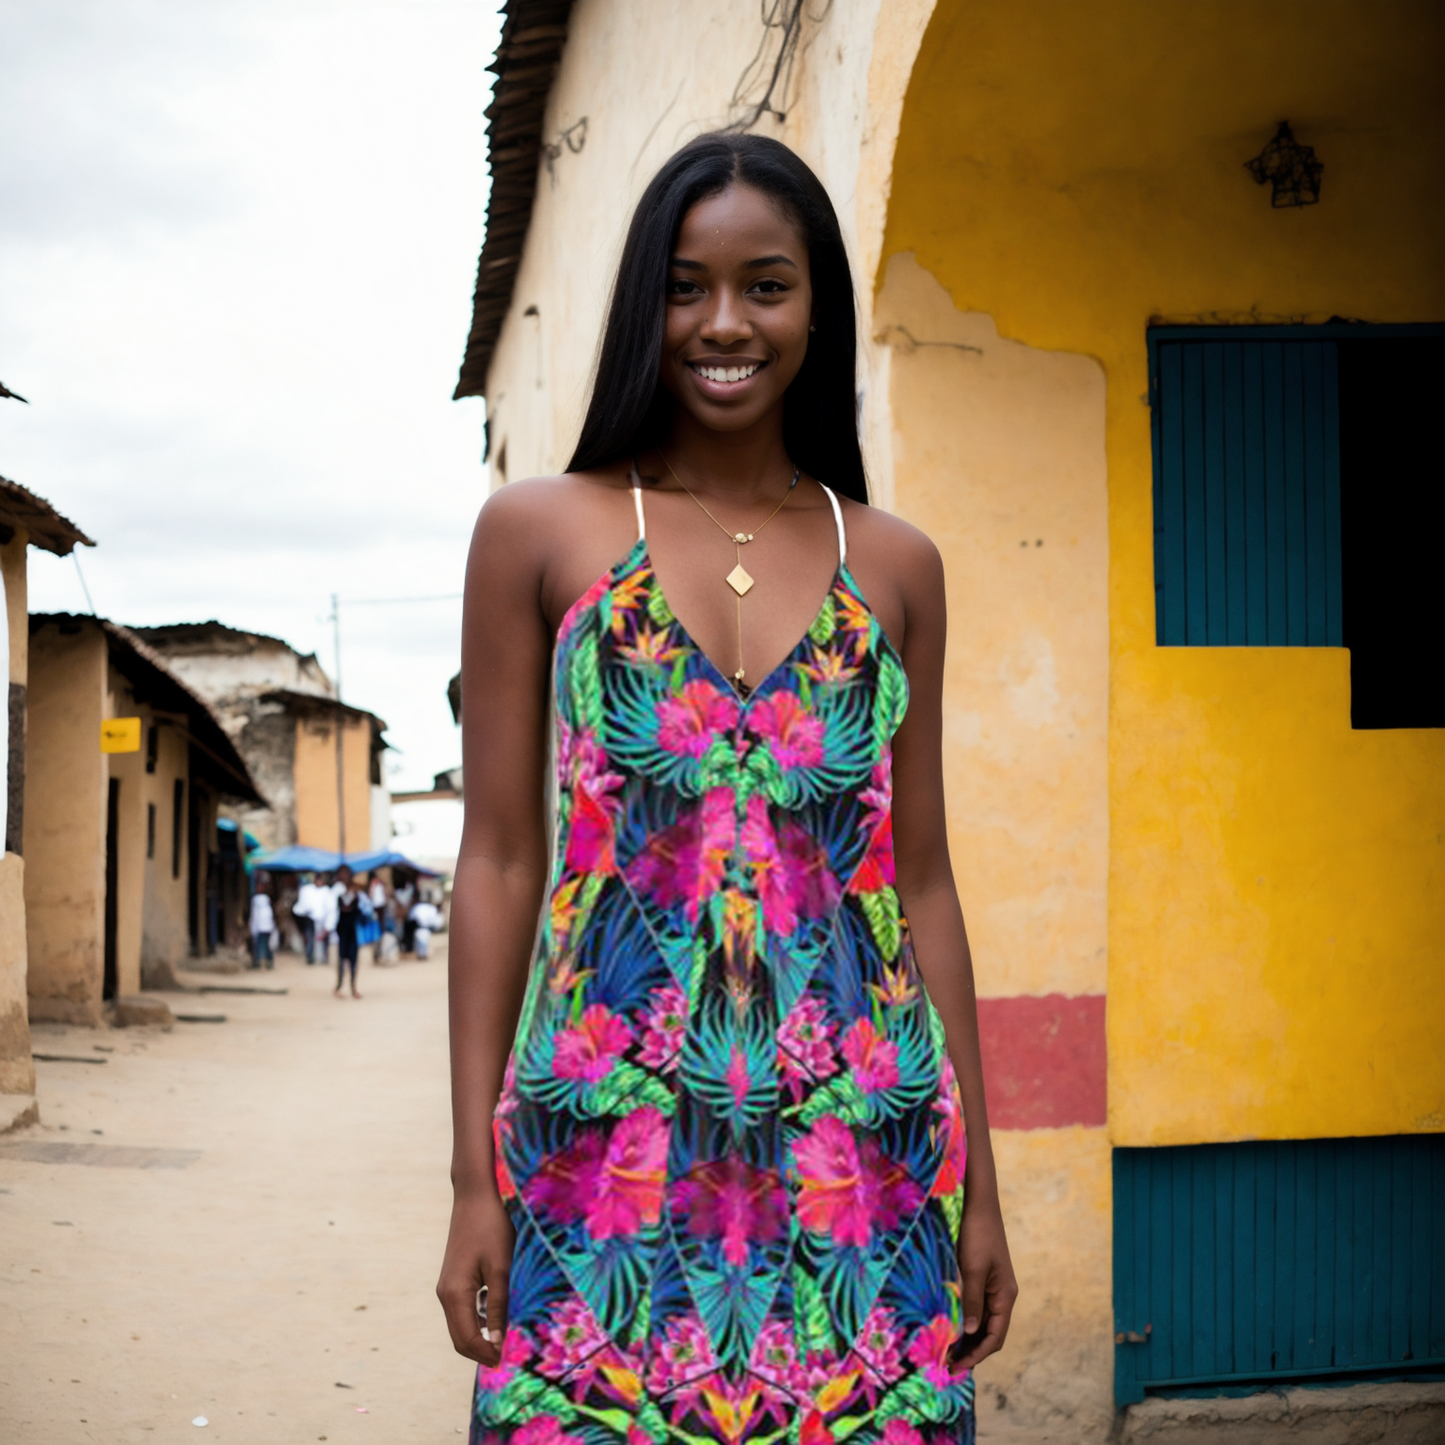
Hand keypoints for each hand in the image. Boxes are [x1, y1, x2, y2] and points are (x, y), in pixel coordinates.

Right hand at [437, 1187, 514, 1365]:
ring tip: (499, 1340)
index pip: (467, 1338)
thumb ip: (498, 1306)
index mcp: (455, 1294)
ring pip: (458, 1325)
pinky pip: (460, 1310)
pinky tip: (492, 1317)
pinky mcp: (451, 1279)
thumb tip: (498, 1341)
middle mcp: (445, 1294)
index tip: (503, 1360)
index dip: (485, 1353)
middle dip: (479, 1350)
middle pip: (458, 1337)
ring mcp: (445, 1287)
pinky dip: (474, 1321)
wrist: (474, 1197)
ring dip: (476, 1337)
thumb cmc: (491, 1229)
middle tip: (502, 1357)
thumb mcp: (500, 1269)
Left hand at [951, 1196, 1017, 1371]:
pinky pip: (977, 1309)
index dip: (977, 1354)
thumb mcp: (972, 1269)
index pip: (994, 1336)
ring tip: (947, 1353)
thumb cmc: (977, 1235)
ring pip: (983, 1323)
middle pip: (990, 1333)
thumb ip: (972, 1301)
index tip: (957, 1366)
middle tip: (948, 1366)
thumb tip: (969, 1331)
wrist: (980, 1206)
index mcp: (1005, 1296)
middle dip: (972, 1351)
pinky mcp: (984, 1280)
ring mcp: (994, 1288)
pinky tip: (952, 1328)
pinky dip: (966, 1322)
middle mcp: (1003, 1296)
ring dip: (968, 1339)